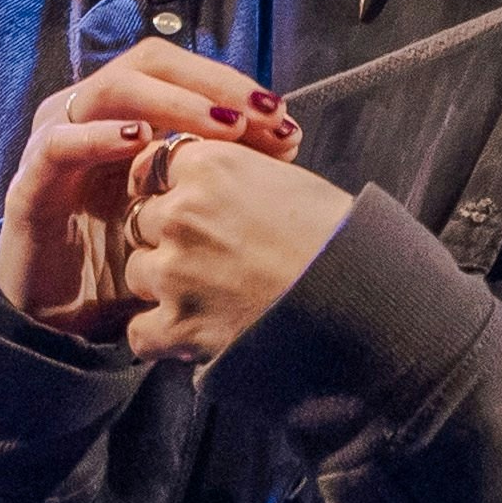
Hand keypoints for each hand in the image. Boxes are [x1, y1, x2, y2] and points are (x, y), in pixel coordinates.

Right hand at [0, 42, 305, 337]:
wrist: (63, 317)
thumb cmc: (127, 257)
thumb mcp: (185, 209)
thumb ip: (226, 171)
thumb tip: (287, 138)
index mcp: (124, 111)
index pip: (182, 71)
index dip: (232, 85)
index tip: (283, 118)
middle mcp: (88, 113)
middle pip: (150, 64)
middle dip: (212, 85)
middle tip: (261, 116)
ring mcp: (55, 141)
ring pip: (111, 90)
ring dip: (173, 102)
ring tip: (223, 127)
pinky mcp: (30, 182)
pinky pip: (60, 145)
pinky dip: (99, 136)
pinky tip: (140, 139)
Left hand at [95, 129, 347, 365]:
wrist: (365, 302)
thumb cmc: (340, 240)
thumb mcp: (287, 181)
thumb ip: (233, 173)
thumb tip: (201, 174)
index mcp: (212, 166)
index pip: (153, 165)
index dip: (166, 188)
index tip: (183, 205)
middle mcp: (184, 212)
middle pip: (141, 220)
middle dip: (166, 239)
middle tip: (211, 257)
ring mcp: (175, 270)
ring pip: (136, 272)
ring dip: (162, 286)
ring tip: (210, 295)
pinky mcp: (178, 324)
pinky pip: (140, 331)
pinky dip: (161, 337)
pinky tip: (193, 335)